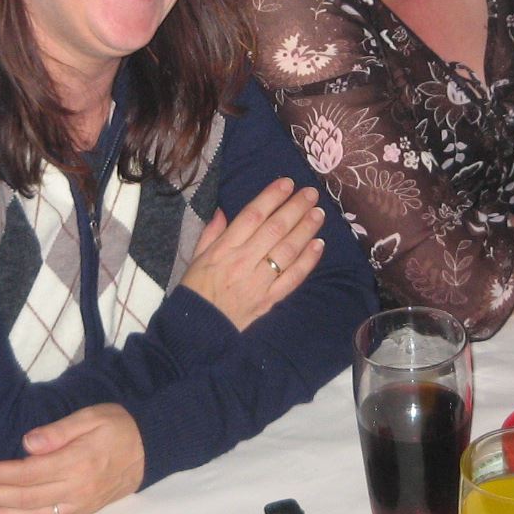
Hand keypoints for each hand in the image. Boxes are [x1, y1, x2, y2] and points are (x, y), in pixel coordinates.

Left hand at [0, 403, 143, 513]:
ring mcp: (79, 504)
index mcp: (77, 462)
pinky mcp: (82, 512)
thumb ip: (61, 430)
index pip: (28, 472)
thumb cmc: (118, 427)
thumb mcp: (92, 416)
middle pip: (25, 497)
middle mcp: (76, 489)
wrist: (150, 448)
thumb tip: (28, 443)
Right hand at [179, 177, 325, 330]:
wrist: (198, 330)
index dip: (271, 197)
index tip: (287, 183)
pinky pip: (293, 278)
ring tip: (318, 213)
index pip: (252, 216)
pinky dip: (308, 261)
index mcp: (223, 249)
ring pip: (287, 250)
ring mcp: (258, 281)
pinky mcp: (269, 299)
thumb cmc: (195, 290)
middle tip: (311, 193)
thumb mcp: (195, 257)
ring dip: (306, 230)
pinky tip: (318, 245)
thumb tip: (225, 210)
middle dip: (295, 208)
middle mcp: (243, 261)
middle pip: (274, 229)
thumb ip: (212, 233)